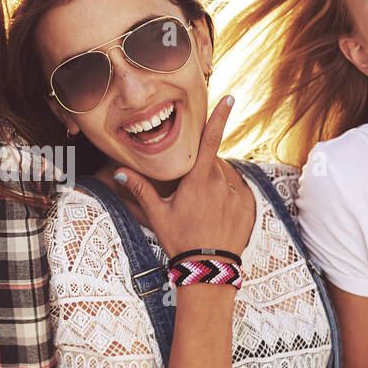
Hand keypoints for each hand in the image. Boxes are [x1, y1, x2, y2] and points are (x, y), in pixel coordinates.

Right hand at [111, 95, 251, 259]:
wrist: (209, 269)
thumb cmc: (180, 240)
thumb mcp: (157, 215)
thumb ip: (141, 190)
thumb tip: (121, 172)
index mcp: (198, 180)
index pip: (210, 140)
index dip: (220, 116)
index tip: (230, 98)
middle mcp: (220, 183)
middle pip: (212, 162)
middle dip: (201, 170)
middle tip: (189, 196)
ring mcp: (235, 195)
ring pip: (224, 178)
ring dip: (213, 185)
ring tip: (202, 211)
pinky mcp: (246, 207)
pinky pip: (235, 192)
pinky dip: (226, 198)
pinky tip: (215, 217)